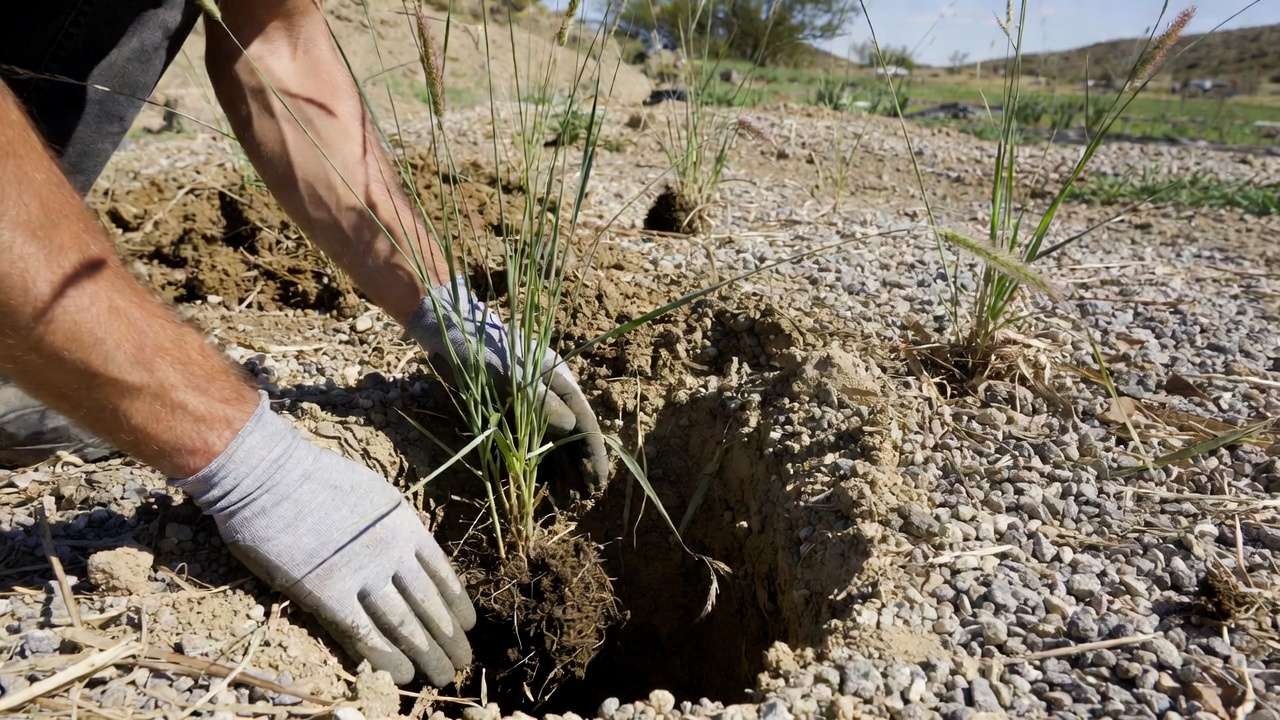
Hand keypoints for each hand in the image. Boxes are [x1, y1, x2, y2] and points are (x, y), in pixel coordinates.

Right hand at [175, 394, 474, 685]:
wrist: (268, 474)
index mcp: (405, 525)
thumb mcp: (375, 494)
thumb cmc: (314, 477)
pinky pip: (364, 635)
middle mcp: (392, 553)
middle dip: (449, 639)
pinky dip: (385, 659)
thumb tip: (408, 556)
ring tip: (441, 676)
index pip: (443, 575)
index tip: (468, 626)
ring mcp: (362, 574)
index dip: (457, 606)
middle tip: (460, 664)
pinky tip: (401, 675)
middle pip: (430, 606)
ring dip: (427, 655)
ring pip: (405, 626)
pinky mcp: (327, 594)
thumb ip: (394, 528)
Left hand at [407, 276, 608, 492]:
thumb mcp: (512, 376)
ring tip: (562, 501)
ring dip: (558, 472)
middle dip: (577, 470)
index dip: (593, 455)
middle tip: (579, 502)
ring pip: (550, 445)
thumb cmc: (482, 350)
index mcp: (559, 381)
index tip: (597, 484)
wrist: (450, 334)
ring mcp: (529, 405)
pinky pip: (526, 444)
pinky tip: (537, 487)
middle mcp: (549, 395)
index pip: (585, 422)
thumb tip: (571, 428)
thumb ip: (541, 402)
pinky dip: (533, 466)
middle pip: (571, 438)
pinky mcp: (509, 414)